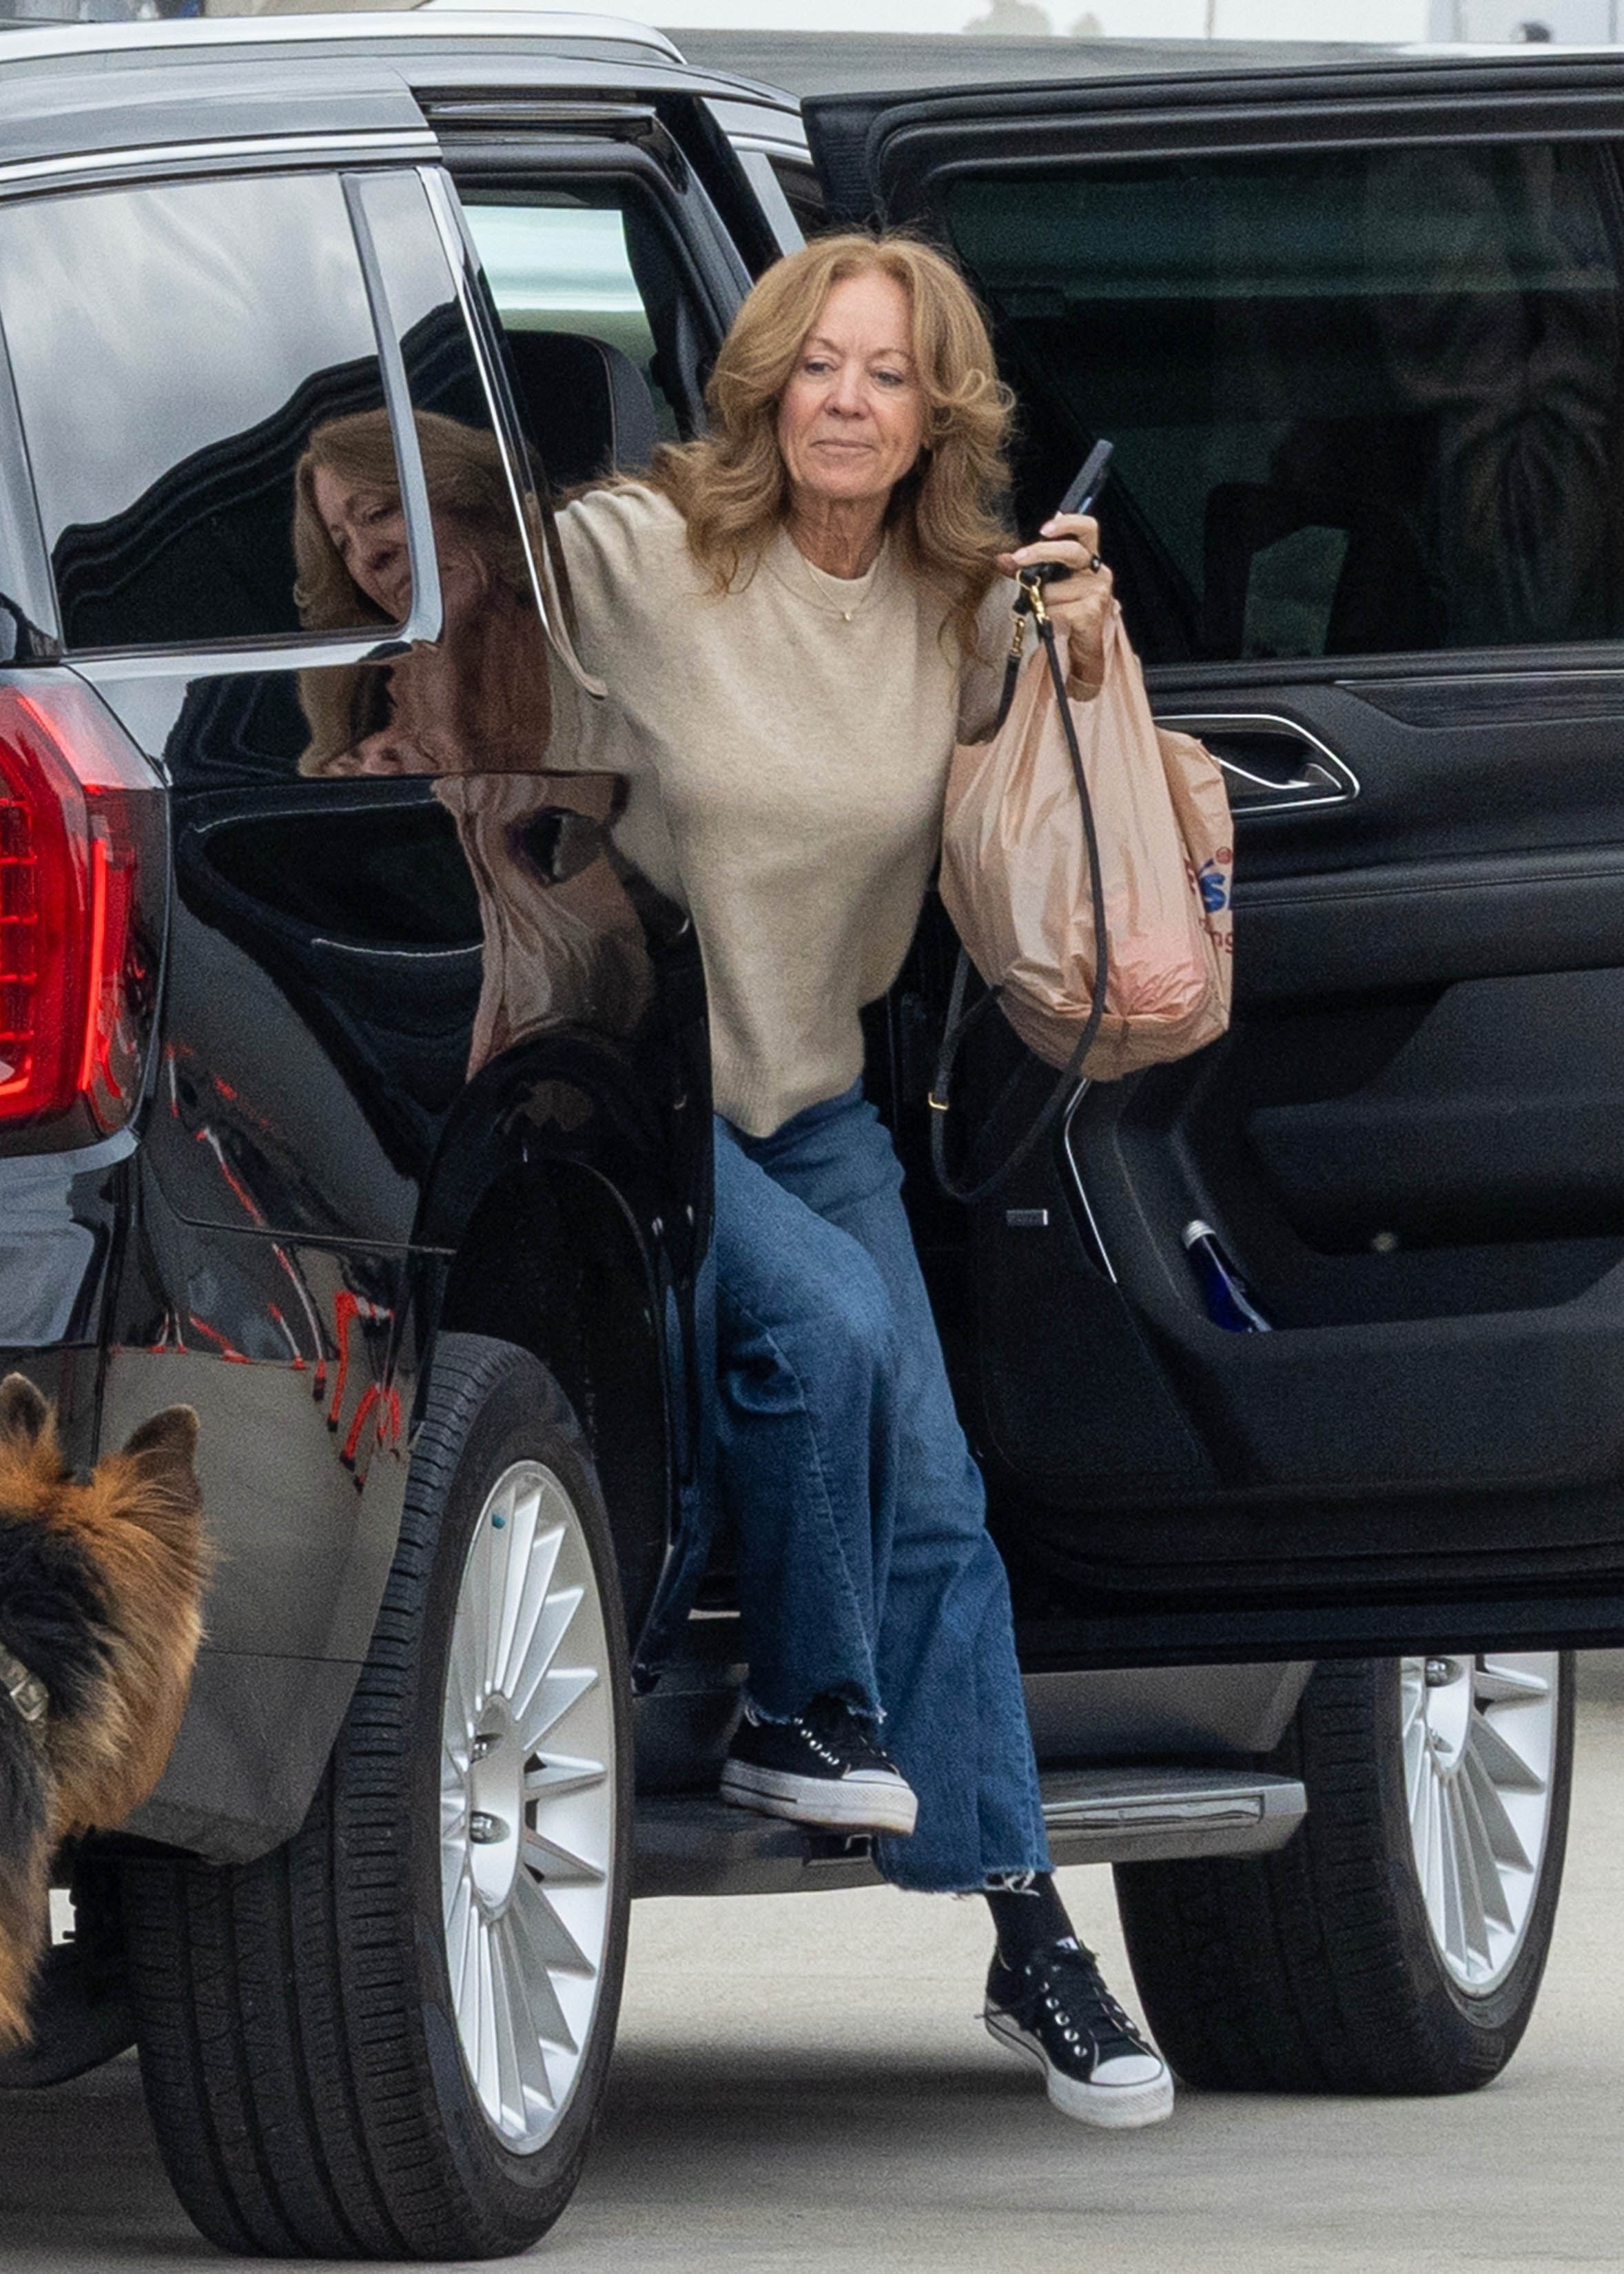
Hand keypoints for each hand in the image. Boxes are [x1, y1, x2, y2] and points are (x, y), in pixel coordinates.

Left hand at [996, 512, 1112, 698]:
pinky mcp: (1091, 612)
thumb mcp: (1048, 586)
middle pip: (1070, 551)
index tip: (1044, 528)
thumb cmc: (1067, 614)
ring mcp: (1098, 591)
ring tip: (1051, 613)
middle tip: (1016, 559)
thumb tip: (1000, 558)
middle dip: (1040, 552)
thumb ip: (1027, 569)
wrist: (1083, 650)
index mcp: (1089, 559)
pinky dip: (1049, 618)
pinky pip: (1056, 609)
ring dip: (1042, 602)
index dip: (1068, 522)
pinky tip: (1058, 624)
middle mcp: (1098, 572)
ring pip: (1053, 589)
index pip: (1087, 528)